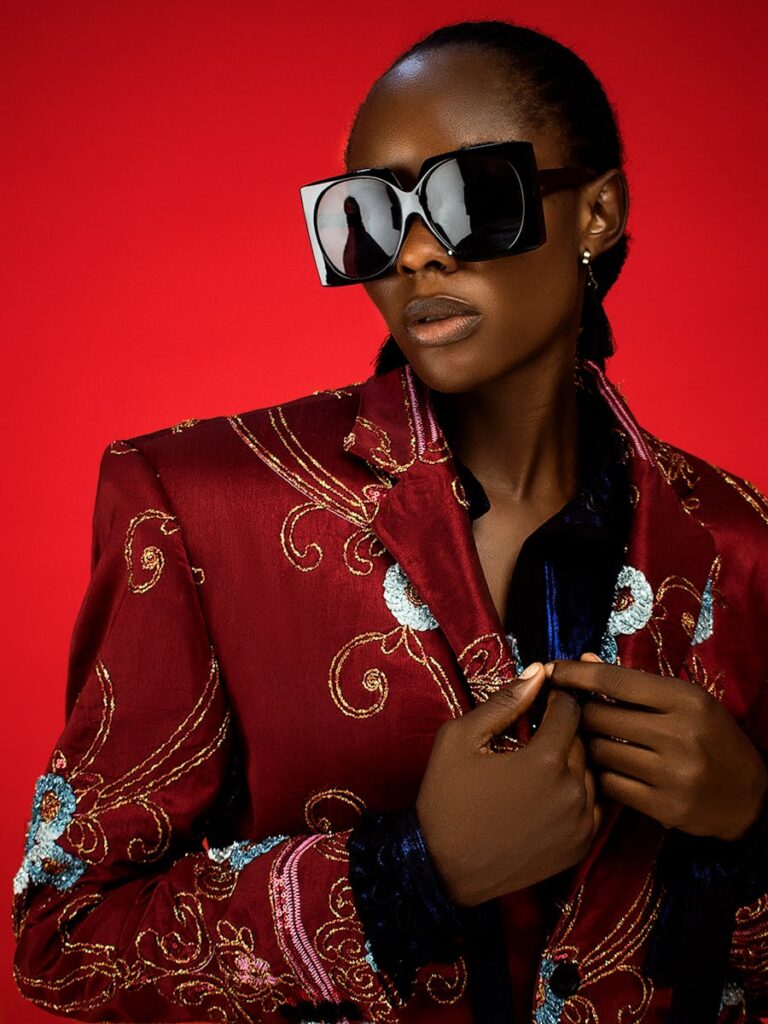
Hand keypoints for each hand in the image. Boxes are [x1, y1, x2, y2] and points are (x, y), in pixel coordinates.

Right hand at [415, 663, 602, 907]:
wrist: (442, 868)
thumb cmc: (447, 798)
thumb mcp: (462, 738)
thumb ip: (505, 702)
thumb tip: (537, 673)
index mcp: (545, 760)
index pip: (569, 709)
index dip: (556, 694)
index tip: (544, 690)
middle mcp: (572, 791)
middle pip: (583, 740)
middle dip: (563, 725)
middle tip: (539, 722)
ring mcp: (581, 823)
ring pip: (591, 772)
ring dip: (572, 758)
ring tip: (541, 756)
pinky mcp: (580, 846)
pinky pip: (594, 805)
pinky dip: (578, 790)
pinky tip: (550, 787)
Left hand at [545, 653, 767, 841]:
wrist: (749, 796)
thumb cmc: (709, 737)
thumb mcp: (684, 700)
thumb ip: (634, 683)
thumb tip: (584, 659)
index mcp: (686, 699)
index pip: (615, 681)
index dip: (576, 675)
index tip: (552, 670)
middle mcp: (680, 734)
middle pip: (599, 717)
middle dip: (580, 713)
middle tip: (571, 713)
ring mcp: (673, 774)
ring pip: (599, 752)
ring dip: (588, 745)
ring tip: (592, 741)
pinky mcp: (665, 808)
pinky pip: (609, 785)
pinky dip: (600, 775)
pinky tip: (605, 769)